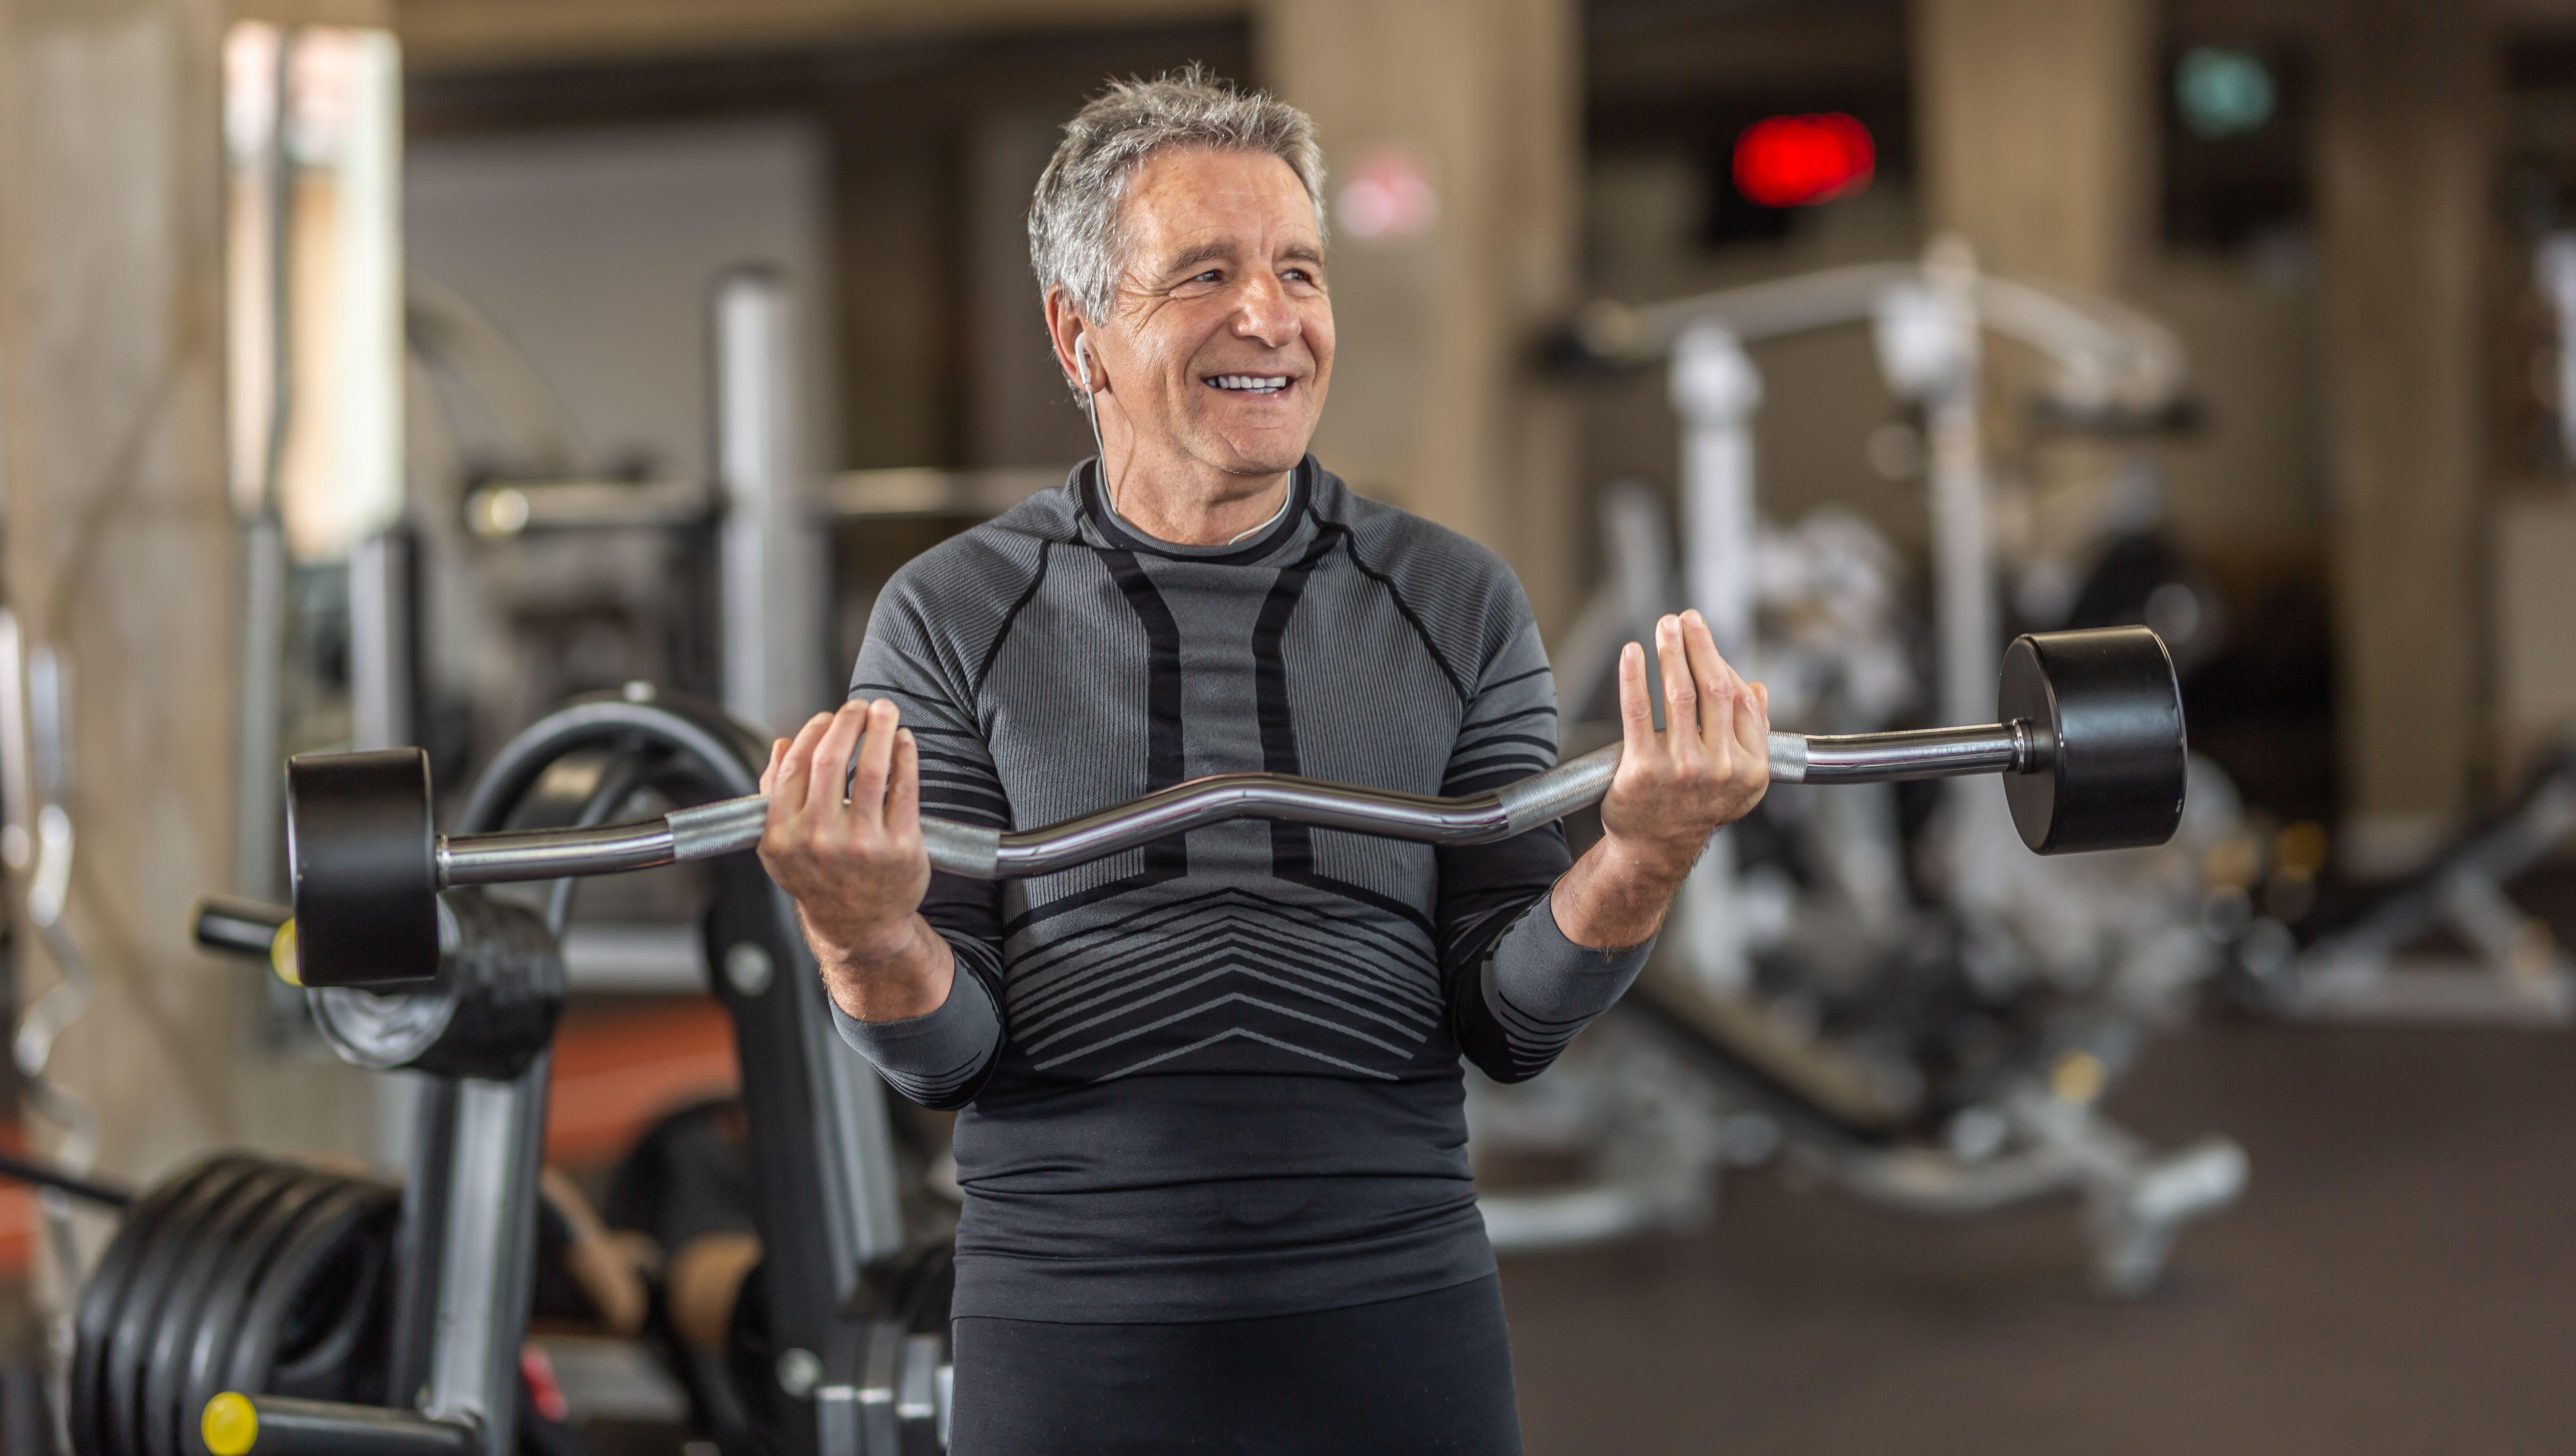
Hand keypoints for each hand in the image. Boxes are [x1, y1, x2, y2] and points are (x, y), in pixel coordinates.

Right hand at [756, 699, 930, 972]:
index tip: (827, 718)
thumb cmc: (820, 879)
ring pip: (873, 769)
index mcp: (784, 834)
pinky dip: (906, 756)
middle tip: (858, 706)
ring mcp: (863, 843)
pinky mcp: (900, 846)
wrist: (859, 927)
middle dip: (847, 722)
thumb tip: (783, 745)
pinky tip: (905, 740)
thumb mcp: (780, 846)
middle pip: (832, 761)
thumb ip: (774, 795)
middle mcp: (820, 839)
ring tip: (884, 710)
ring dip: (880, 729)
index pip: (795, 767)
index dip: (813, 733)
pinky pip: (905, 789)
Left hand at [1596, 610, 1769, 882]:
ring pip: (1678, 695)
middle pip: (1712, 690)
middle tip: (1685, 618)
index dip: (1721, 663)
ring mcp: (1680, 769)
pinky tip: (1631, 653)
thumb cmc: (1696, 807)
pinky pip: (1638, 712)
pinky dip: (1634, 677)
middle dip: (1698, 645)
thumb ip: (1752, 735)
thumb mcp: (1740, 781)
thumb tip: (1757, 688)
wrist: (1655, 848)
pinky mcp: (1641, 770)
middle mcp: (1719, 768)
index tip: (1703, 638)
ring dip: (1671, 652)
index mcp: (1749, 767)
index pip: (1739, 700)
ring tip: (1664, 625)